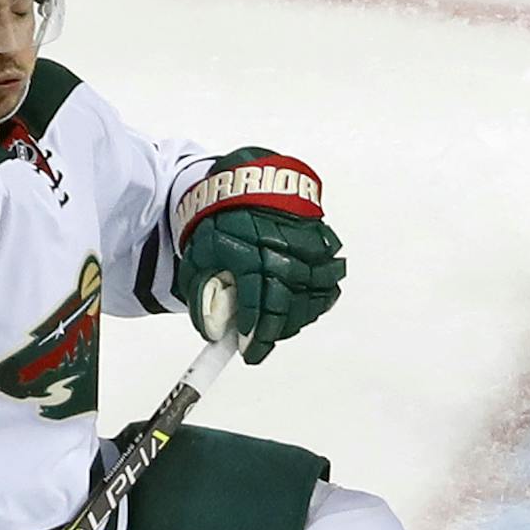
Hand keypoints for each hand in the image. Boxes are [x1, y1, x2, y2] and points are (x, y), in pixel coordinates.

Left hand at [174, 148, 344, 363]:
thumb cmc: (220, 220)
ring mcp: (306, 244)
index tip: (247, 350)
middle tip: (260, 348)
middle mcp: (281, 249)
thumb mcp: (198, 257)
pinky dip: (319, 297)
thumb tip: (213, 331)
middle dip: (273, 334)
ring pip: (314, 296)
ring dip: (297, 318)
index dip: (255, 332)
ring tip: (279, 327)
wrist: (244, 179)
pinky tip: (301, 305)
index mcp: (248, 253)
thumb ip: (202, 295)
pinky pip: (330, 278)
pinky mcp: (322, 239)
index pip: (257, 304)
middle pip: (286, 305)